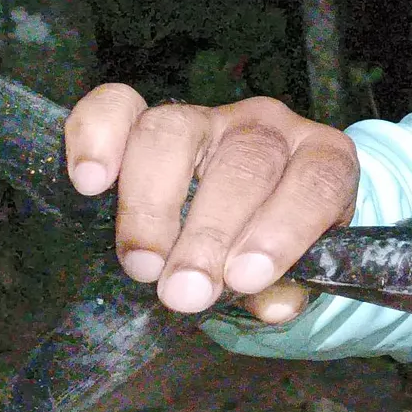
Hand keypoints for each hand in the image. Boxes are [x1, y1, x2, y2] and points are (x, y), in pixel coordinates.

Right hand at [64, 87, 358, 321]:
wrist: (249, 214)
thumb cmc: (274, 244)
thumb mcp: (295, 269)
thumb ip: (287, 285)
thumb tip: (273, 305)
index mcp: (323, 157)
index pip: (316, 180)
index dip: (283, 228)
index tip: (245, 277)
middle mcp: (268, 127)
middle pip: (243, 163)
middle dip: (210, 234)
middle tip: (186, 292)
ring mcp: (209, 116)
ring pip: (175, 134)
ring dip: (153, 206)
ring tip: (143, 267)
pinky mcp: (148, 116)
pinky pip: (116, 106)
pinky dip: (96, 137)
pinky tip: (89, 184)